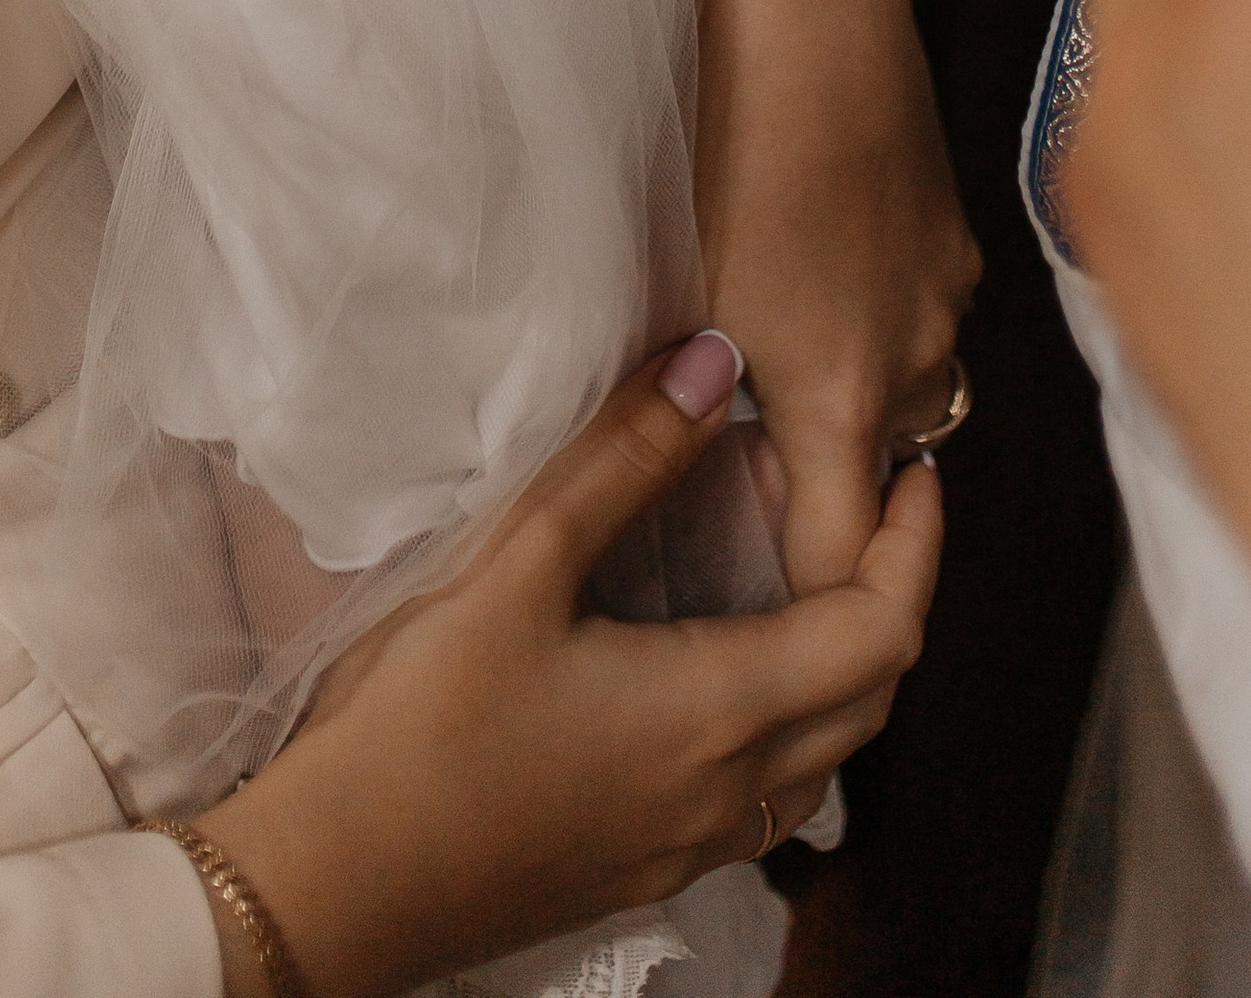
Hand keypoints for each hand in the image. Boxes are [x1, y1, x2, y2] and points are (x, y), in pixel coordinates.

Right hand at [199, 331, 943, 997]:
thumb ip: (624, 458)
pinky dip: (784, 716)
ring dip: (839, 663)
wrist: (333, 890)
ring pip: (822, 755)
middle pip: (871, 697)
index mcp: (718, 712)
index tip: (916, 468)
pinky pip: (764, 793)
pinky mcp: (642, 867)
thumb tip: (713, 361)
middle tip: (865, 503)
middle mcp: (729, 792)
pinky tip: (716, 664)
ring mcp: (688, 845)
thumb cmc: (419, 724)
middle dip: (889, 593)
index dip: (916, 546)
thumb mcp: (517, 565)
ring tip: (794, 568)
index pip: (882, 632)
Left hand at [694, 0, 978, 589]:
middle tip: (733, 471)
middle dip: (817, 497)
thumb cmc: (714, 130)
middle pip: (879, 485)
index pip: (845, 573)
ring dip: (847, 405)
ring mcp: (945, 287)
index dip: (801, 612)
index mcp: (841, 392)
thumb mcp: (666, 279)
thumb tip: (645, 455)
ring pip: (907, 397)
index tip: (752, 614)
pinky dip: (872, 326)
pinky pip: (920, 317)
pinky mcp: (953, 228)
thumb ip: (672, 397)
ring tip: (765, 359)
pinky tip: (804, 268)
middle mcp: (915, 354)